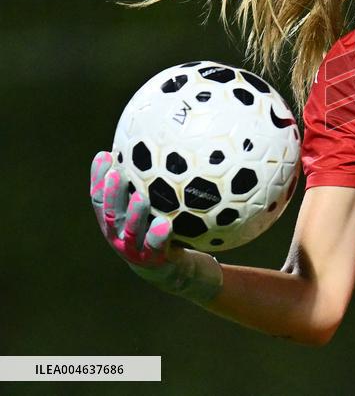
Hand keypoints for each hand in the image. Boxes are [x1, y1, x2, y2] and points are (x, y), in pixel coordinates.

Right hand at [90, 151, 221, 303]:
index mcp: (118, 224)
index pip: (101, 199)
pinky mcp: (155, 265)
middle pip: (110, 215)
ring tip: (140, 198)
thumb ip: (161, 188)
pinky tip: (165, 224)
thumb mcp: (166, 211)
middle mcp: (122, 238)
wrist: (185, 275)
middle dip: (111, 193)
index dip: (99, 179)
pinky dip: (158, 238)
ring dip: (133, 215)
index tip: (105, 154)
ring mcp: (136, 253)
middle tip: (115, 172)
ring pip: (130, 233)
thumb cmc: (174, 235)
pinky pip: (156, 250)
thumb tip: (174, 148)